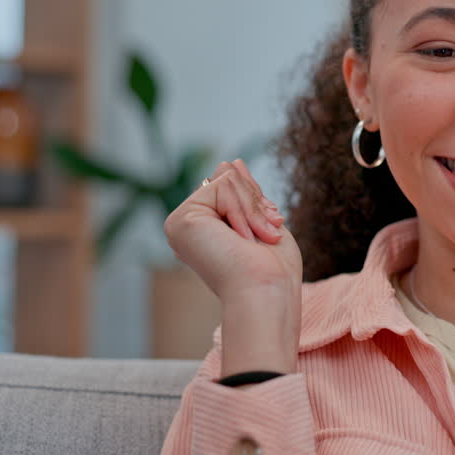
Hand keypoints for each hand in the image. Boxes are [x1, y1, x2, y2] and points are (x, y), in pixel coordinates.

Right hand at [163, 159, 302, 304]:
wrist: (267, 292)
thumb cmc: (273, 269)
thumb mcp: (261, 220)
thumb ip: (242, 193)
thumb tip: (231, 162)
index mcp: (207, 228)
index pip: (230, 187)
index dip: (257, 202)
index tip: (270, 231)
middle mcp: (189, 225)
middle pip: (228, 178)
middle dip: (256, 204)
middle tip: (267, 236)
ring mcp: (181, 223)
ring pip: (226, 179)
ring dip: (253, 210)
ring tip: (257, 240)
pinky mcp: (181, 220)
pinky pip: (223, 186)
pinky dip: (244, 211)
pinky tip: (243, 238)